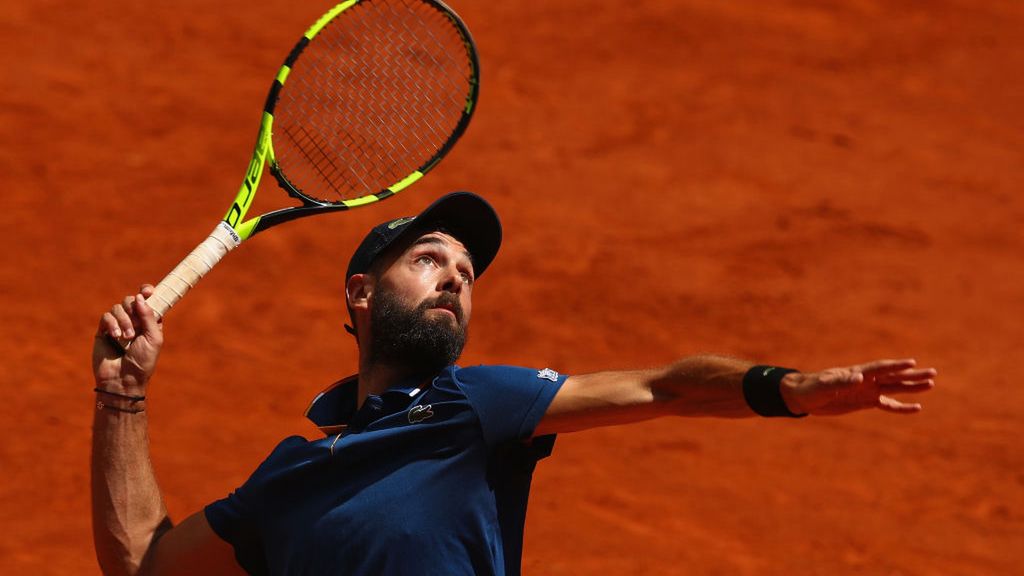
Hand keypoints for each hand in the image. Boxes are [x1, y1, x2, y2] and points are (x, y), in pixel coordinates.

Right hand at [93, 285, 163, 391]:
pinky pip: (106, 316)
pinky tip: (116, 336)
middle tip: (136, 325)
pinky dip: (112, 323)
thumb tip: (140, 296)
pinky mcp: (103, 331)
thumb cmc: (143, 361)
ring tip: (127, 337)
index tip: (147, 291)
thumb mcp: (153, 338)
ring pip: (118, 307)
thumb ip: (149, 316)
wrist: (124, 379)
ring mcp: (118, 325)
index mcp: (149, 321)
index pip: (147, 300)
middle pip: (131, 300)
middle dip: (133, 309)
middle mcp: (134, 321)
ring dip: (124, 320)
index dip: (147, 292)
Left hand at [781, 359, 935, 415]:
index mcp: (856, 372)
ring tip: (931, 384)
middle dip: (912, 375)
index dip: (895, 366)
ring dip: (911, 387)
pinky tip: (916, 408)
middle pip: (893, 377)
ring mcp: (867, 391)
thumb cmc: (810, 388)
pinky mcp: (865, 402)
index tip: (912, 363)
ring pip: (894, 388)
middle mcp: (865, 380)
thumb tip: (859, 378)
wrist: (802, 397)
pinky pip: (887, 405)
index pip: (880, 368)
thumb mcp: (824, 385)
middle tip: (933, 373)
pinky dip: (901, 407)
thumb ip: (841, 381)